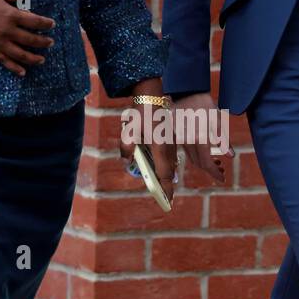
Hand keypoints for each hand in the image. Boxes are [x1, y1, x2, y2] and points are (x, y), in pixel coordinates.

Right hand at [0, 0, 55, 73]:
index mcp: (11, 15)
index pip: (35, 21)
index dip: (45, 24)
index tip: (52, 24)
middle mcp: (7, 31)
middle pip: (31, 39)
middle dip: (43, 42)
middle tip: (50, 43)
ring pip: (21, 54)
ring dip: (34, 58)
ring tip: (42, 59)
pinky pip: (5, 61)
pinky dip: (15, 68)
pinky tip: (23, 72)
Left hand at [120, 79, 176, 204]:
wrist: (151, 96)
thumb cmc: (139, 114)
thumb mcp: (129, 131)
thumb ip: (126, 148)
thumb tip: (126, 162)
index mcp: (160, 147)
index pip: (164, 174)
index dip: (166, 189)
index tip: (168, 201)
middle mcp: (169, 147)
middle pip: (169, 171)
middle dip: (167, 185)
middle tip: (165, 199)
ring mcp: (172, 142)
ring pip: (171, 163)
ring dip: (166, 174)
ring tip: (163, 186)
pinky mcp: (171, 138)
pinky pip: (170, 156)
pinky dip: (166, 164)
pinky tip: (160, 166)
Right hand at [170, 92, 234, 186]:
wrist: (185, 90)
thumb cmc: (203, 103)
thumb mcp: (217, 119)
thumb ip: (223, 139)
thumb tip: (231, 156)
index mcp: (198, 139)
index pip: (206, 163)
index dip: (215, 173)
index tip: (223, 179)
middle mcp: (187, 141)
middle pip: (198, 163)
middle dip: (210, 169)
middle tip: (222, 170)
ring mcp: (180, 138)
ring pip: (192, 158)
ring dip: (204, 163)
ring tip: (217, 162)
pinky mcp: (177, 135)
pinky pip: (187, 150)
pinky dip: (197, 155)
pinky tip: (205, 152)